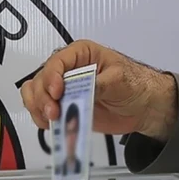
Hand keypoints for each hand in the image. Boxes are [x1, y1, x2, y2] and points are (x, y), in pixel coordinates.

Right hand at [20, 40, 176, 141]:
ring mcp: (64, 89)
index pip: (57, 62)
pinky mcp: (64, 107)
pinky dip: (41, 118)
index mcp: (80, 54)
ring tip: (51, 120)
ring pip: (35, 93)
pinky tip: (51, 125)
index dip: (52, 77)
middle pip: (41, 78)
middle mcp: (67, 69)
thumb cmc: (135, 85)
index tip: (57, 93)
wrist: (143, 107)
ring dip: (38, 107)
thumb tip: (79, 88)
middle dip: (42, 97)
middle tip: (54, 112)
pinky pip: (42, 110)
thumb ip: (97, 83)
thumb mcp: (119, 79)